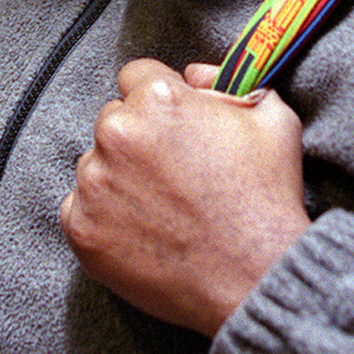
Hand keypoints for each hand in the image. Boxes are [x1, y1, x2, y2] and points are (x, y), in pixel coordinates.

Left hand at [60, 58, 310, 336]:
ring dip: (119, 179)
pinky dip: (104, 219)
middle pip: (113, 120)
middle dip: (138, 140)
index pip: (136, 77)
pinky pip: (80, 209)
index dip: (159, 102)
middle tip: (173, 176)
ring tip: (163, 211)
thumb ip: (231, 81)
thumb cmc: (267, 198)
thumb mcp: (273, 118)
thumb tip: (192, 74)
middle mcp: (117, 132)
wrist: (257, 279)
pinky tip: (143, 234)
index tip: (173, 129)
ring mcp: (94, 181)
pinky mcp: (81, 227)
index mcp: (158, 98)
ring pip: (96, 165)